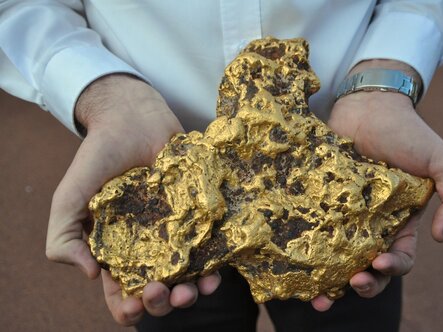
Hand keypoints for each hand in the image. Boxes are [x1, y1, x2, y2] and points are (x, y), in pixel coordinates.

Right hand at [45, 74, 220, 324]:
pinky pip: (211, 248)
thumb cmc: (99, 157)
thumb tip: (92, 275)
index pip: (121, 292)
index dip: (127, 308)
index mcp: (116, 249)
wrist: (133, 119)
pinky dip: (215, 267)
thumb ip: (63, 237)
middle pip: (158, 290)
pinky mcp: (199, 215)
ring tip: (194, 290)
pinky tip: (214, 273)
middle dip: (162, 303)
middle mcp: (149, 246)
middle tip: (163, 292)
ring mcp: (176, 231)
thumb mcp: (70, 198)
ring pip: (187, 276)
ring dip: (192, 293)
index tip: (133, 307)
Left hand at [309, 88, 442, 310]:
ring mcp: (341, 215)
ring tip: (316, 298)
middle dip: (360, 285)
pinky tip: (293, 268)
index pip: (399, 258)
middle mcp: (369, 224)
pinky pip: (310, 232)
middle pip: (365, 268)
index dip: (392, 269)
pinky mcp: (317, 203)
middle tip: (349, 285)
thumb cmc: (405, 132)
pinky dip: (303, 253)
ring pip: (334, 259)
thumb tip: (442, 237)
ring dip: (328, 283)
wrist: (366, 105)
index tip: (379, 264)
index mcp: (400, 222)